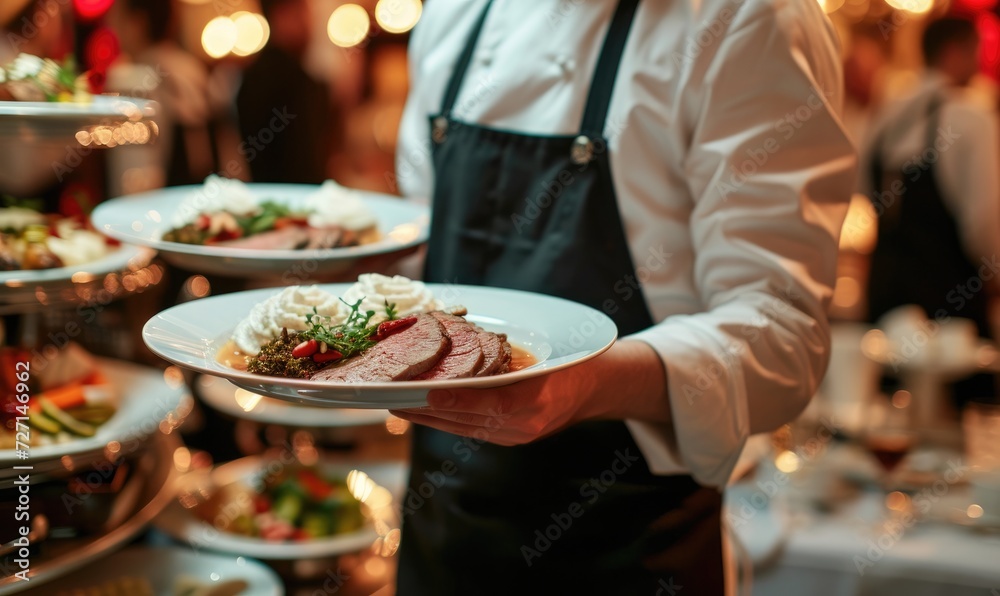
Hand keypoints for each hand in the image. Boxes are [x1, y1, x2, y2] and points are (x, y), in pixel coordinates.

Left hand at [390, 340, 670, 444]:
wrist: (596, 387)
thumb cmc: (569, 357)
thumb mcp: (541, 347)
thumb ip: (503, 352)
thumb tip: (454, 336)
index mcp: (535, 396)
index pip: (483, 400)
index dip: (447, 397)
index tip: (418, 392)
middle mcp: (523, 422)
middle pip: (463, 417)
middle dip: (422, 408)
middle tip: (386, 396)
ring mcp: (516, 435)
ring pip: (459, 426)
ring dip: (425, 415)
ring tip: (394, 403)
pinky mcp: (509, 439)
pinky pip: (468, 429)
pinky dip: (442, 418)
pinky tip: (420, 408)